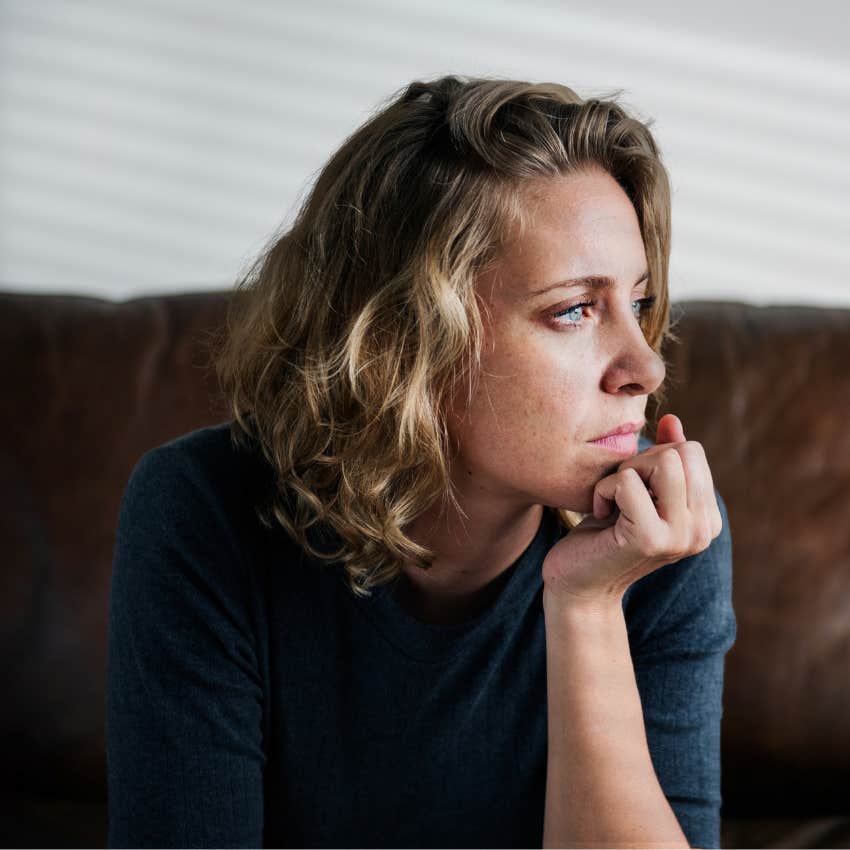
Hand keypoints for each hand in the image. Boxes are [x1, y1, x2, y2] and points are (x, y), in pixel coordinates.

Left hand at [541, 414, 722, 612]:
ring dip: (625, 472)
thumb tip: (672, 420)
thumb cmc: (604, 534)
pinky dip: (604, 490)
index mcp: (707, 517)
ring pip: (663, 461)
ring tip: (613, 501)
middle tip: (620, 493)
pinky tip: (600, 514)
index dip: (653, 457)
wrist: (578, 584)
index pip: (693, 451)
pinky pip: (628, 482)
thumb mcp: (638, 490)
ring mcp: (680, 536)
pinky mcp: (650, 539)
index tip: (633, 487)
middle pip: (682, 451)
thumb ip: (662, 458)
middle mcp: (703, 530)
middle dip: (641, 460)